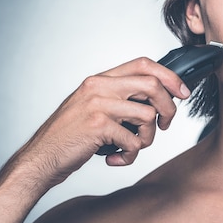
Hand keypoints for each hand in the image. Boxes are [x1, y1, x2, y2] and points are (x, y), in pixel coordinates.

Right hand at [23, 57, 189, 185]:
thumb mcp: (93, 106)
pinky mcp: (98, 126)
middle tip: (166, 125)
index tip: (182, 92)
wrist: (40, 158)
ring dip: (146, 138)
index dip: (169, 76)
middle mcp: (99, 87)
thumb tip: (159, 97)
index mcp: (100, 79)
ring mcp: (98, 105)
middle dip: (168, 108)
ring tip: (131, 147)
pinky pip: (134, 141)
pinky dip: (131, 155)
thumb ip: (120, 97)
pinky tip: (116, 158)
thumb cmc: (70, 136)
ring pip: (148, 116)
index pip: (144, 64)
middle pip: (153, 85)